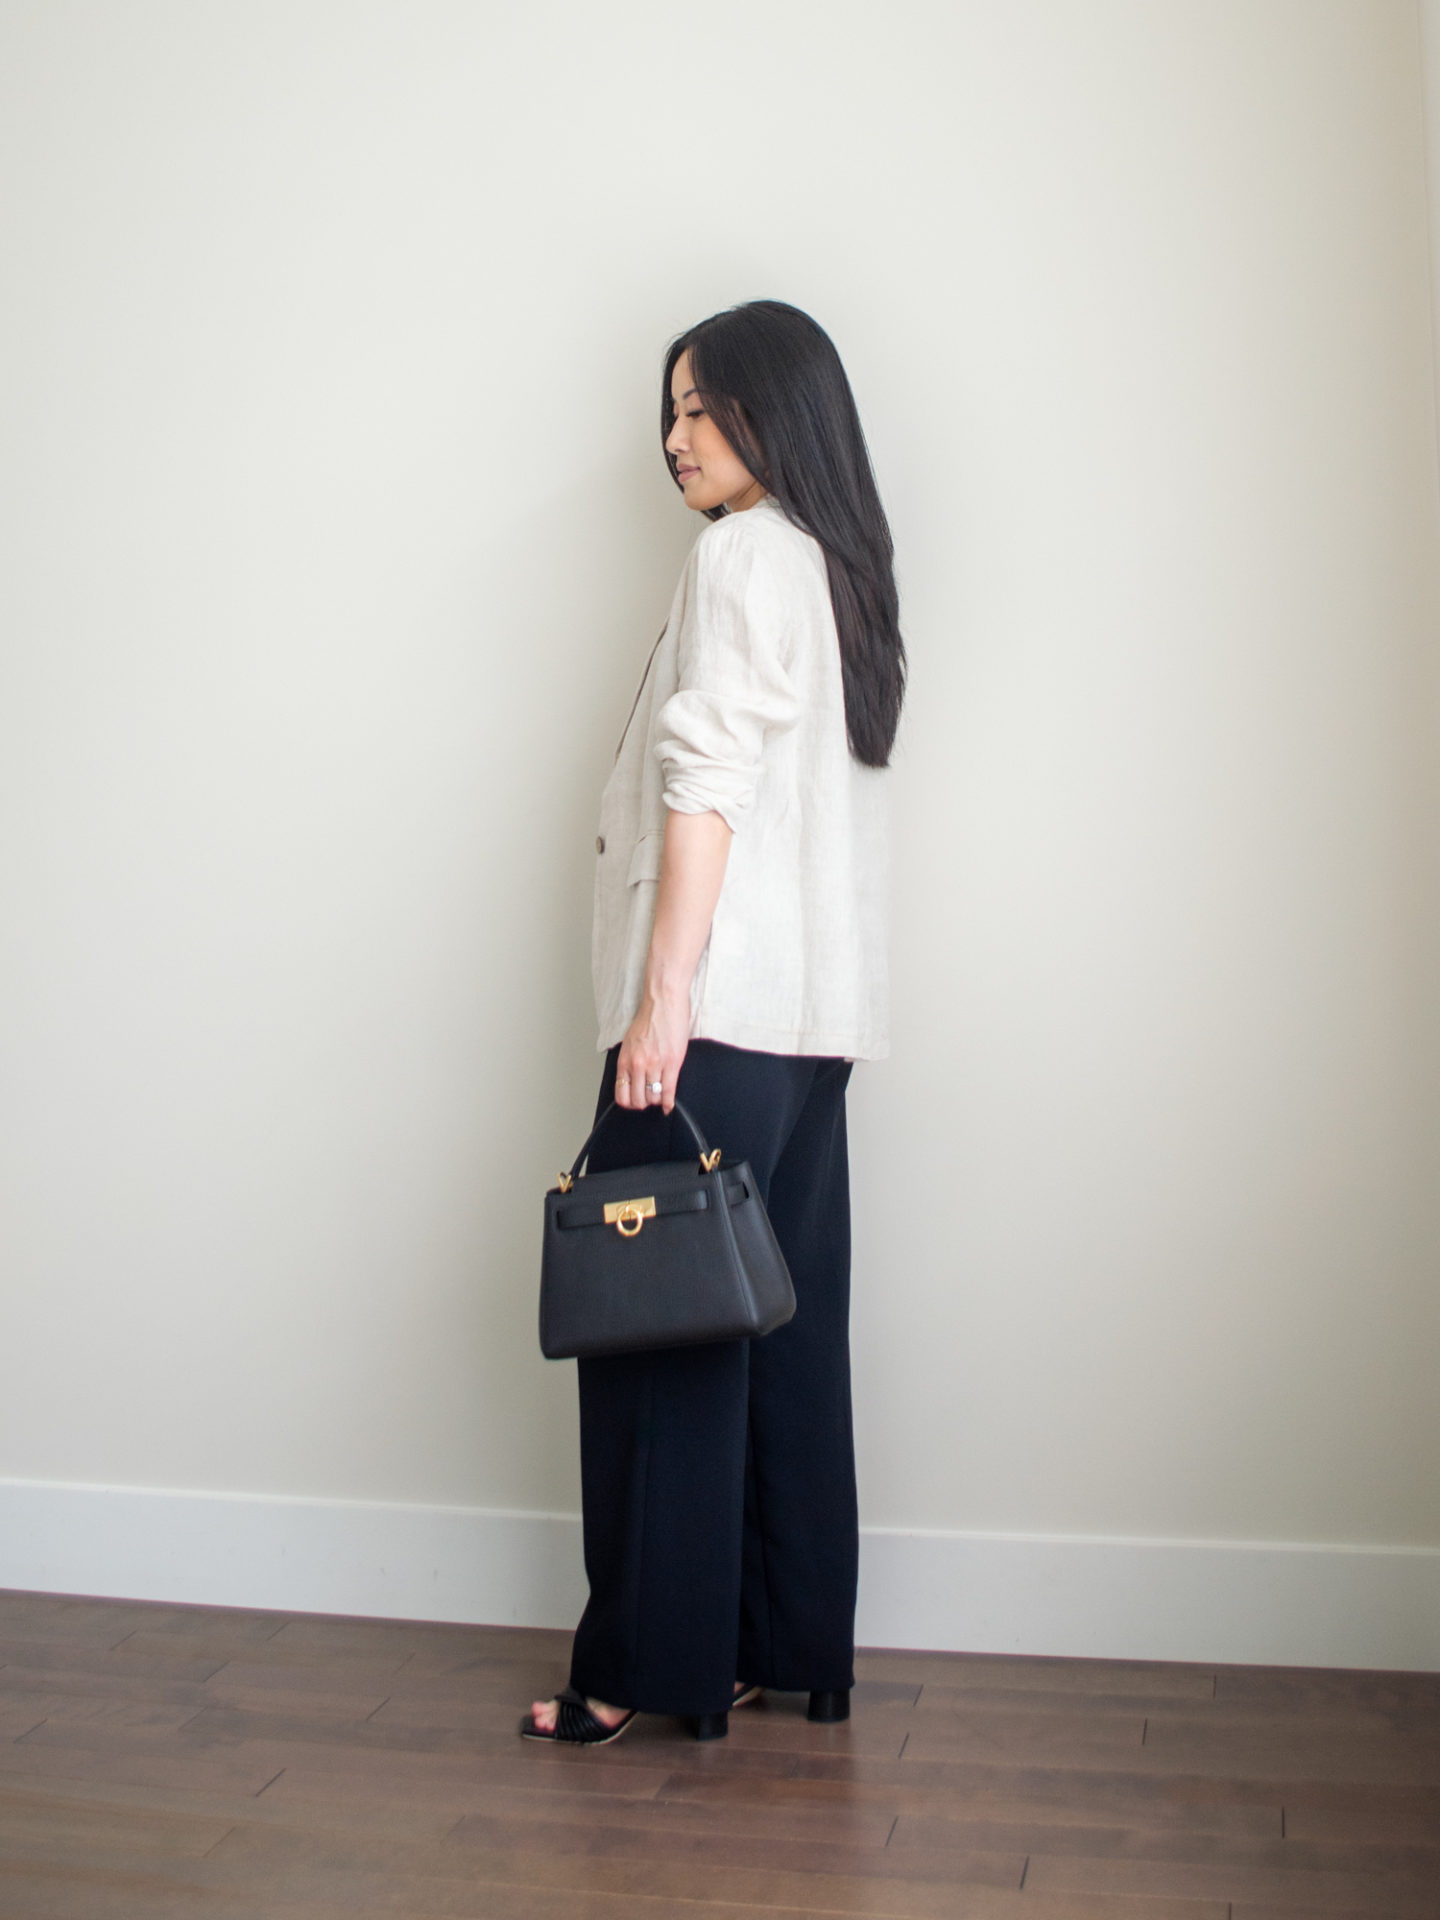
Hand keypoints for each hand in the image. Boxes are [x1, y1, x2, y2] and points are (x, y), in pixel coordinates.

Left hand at [615, 989, 689, 1113]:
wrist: (663, 1001)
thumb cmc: (648, 1018)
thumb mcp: (630, 1042)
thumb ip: (630, 1060)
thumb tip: (632, 1078)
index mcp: (625, 1060)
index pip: (622, 1095)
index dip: (630, 1103)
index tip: (636, 1102)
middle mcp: (637, 1065)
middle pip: (638, 1100)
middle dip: (644, 1103)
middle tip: (649, 1099)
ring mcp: (654, 1065)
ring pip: (654, 1098)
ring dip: (657, 1100)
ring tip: (661, 1096)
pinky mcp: (671, 1063)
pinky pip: (669, 1091)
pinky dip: (669, 1102)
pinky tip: (669, 1106)